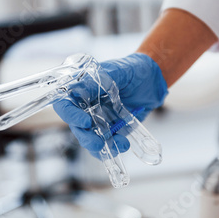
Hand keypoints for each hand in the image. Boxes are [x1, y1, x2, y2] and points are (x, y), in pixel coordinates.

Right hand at [53, 53, 167, 156]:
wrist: (153, 79)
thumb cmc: (132, 69)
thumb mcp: (118, 71)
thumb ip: (100, 80)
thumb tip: (81, 88)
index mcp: (81, 91)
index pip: (65, 105)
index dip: (70, 115)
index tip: (85, 122)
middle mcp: (86, 108)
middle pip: (77, 127)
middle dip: (86, 138)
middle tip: (99, 143)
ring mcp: (99, 121)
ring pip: (91, 139)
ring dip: (100, 147)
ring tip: (118, 145)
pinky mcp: (113, 131)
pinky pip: (107, 144)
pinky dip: (113, 148)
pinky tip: (123, 145)